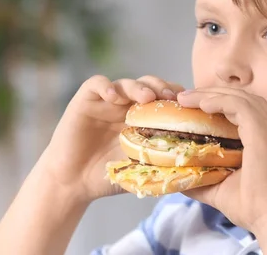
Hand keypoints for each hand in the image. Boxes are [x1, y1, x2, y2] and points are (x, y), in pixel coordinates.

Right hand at [40, 75, 184, 201]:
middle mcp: (126, 105)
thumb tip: (193, 164)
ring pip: (126, 82)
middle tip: (170, 97)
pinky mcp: (85, 100)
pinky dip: (107, 86)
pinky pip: (97, 84)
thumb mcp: (139, 168)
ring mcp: (106, 101)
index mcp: (142, 118)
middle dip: (161, 87)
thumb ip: (159, 162)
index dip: (176, 98)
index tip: (187, 105)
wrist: (73, 183)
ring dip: (138, 87)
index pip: (163, 98)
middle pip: (148, 84)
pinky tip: (114, 97)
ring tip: (147, 97)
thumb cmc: (107, 177)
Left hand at [176, 87, 266, 233]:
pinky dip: (220, 101)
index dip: (216, 101)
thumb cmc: (251, 207)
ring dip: (211, 94)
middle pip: (239, 97)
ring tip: (187, 98)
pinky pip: (240, 106)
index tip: (190, 104)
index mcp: (261, 137)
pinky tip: (203, 104)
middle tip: (184, 97)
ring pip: (239, 97)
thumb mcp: (218, 189)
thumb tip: (176, 178)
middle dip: (211, 93)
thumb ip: (200, 179)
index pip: (239, 108)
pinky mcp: (263, 133)